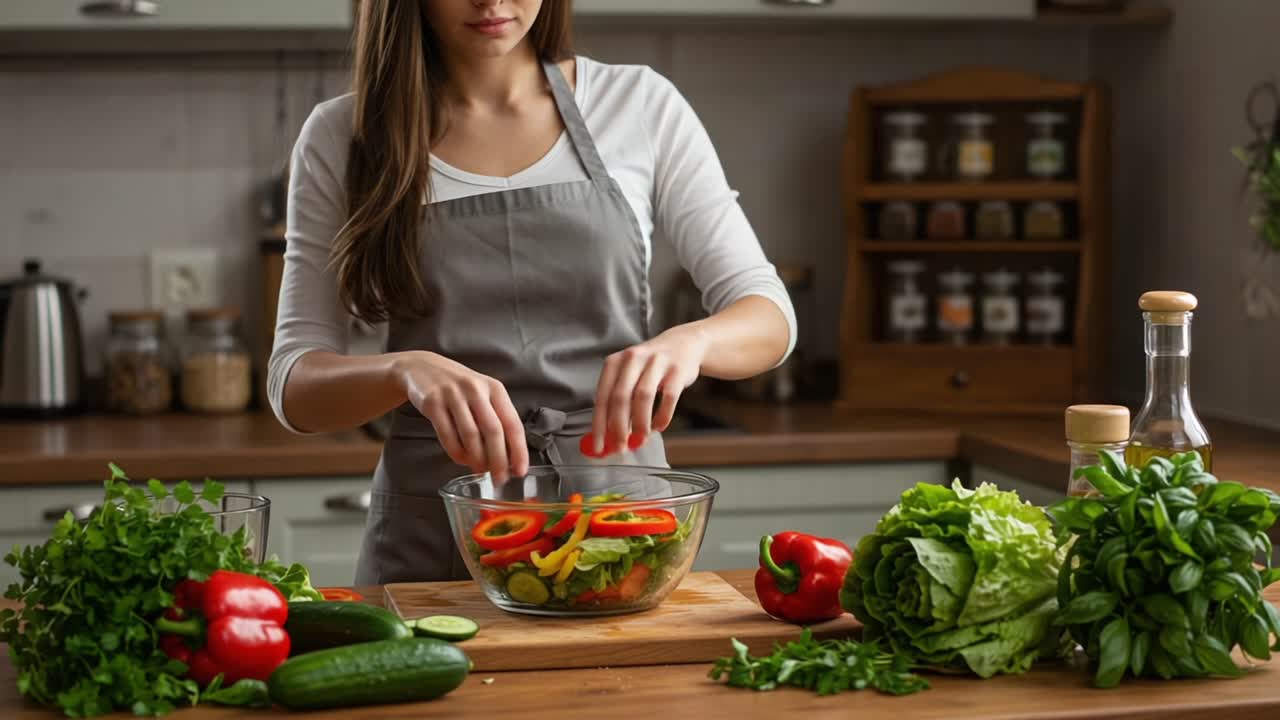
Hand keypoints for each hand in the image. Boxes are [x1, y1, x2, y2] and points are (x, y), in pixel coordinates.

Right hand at [394, 351, 528, 479]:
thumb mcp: (482, 393)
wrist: (422, 368)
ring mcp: (453, 395)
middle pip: (493, 431)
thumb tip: (509, 455)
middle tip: (500, 478)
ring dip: (477, 459)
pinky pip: (447, 435)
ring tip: (481, 472)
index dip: (518, 450)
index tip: (520, 470)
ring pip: (470, 435)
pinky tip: (462, 460)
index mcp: (494, 388)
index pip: (512, 423)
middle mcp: (476, 390)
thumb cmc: (459, 387)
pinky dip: (456, 452)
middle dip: (499, 460)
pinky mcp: (433, 403)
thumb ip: (495, 418)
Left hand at [589, 324, 709, 455]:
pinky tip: (659, 427)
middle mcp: (633, 359)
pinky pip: (669, 397)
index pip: (602, 398)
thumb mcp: (629, 375)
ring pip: (643, 397)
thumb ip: (618, 403)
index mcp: (615, 362)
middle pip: (620, 397)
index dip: (599, 425)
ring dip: (640, 423)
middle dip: (619, 427)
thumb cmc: (650, 366)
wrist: (684, 343)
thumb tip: (608, 436)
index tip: (598, 447)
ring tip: (640, 439)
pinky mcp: (677, 370)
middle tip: (620, 447)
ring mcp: (656, 362)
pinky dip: (662, 416)